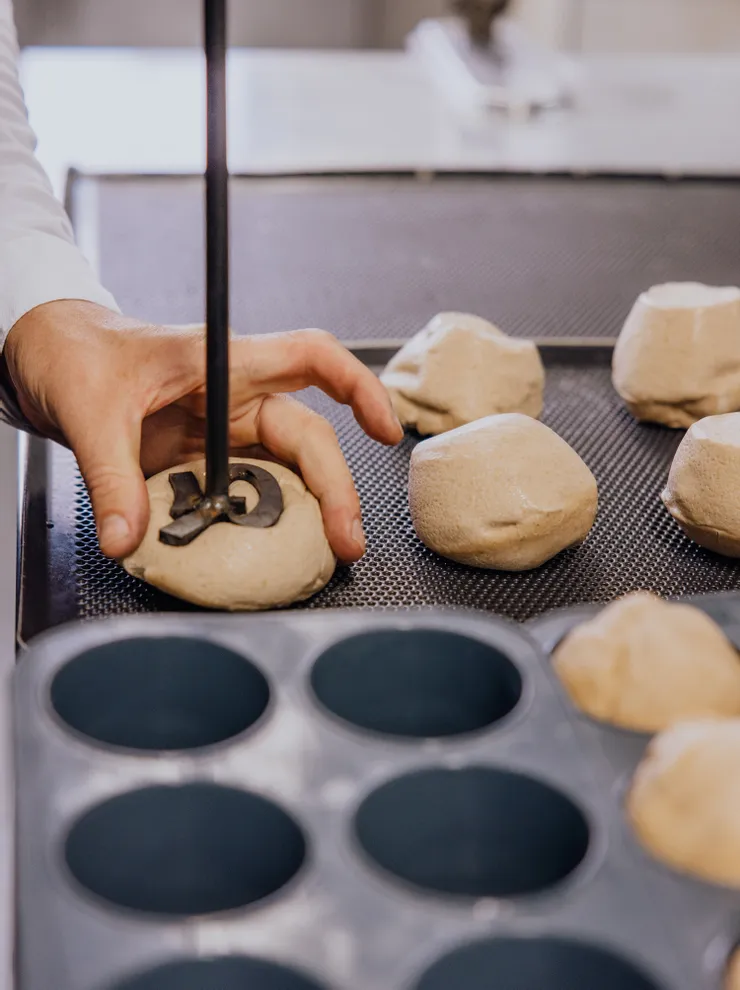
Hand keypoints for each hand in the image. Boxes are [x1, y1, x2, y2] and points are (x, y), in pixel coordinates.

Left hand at [4, 300, 401, 561]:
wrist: (51, 356)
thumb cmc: (78, 356)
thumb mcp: (90, 412)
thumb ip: (111, 478)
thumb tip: (127, 540)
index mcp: (223, 363)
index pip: (311, 358)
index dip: (358, 387)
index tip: (385, 429)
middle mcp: (236, 396)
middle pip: (308, 436)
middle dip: (336, 488)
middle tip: (346, 539)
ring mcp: (225, 430)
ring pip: (288, 467)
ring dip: (311, 510)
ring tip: (327, 552)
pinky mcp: (207, 458)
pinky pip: (249, 490)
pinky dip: (265, 519)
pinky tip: (274, 550)